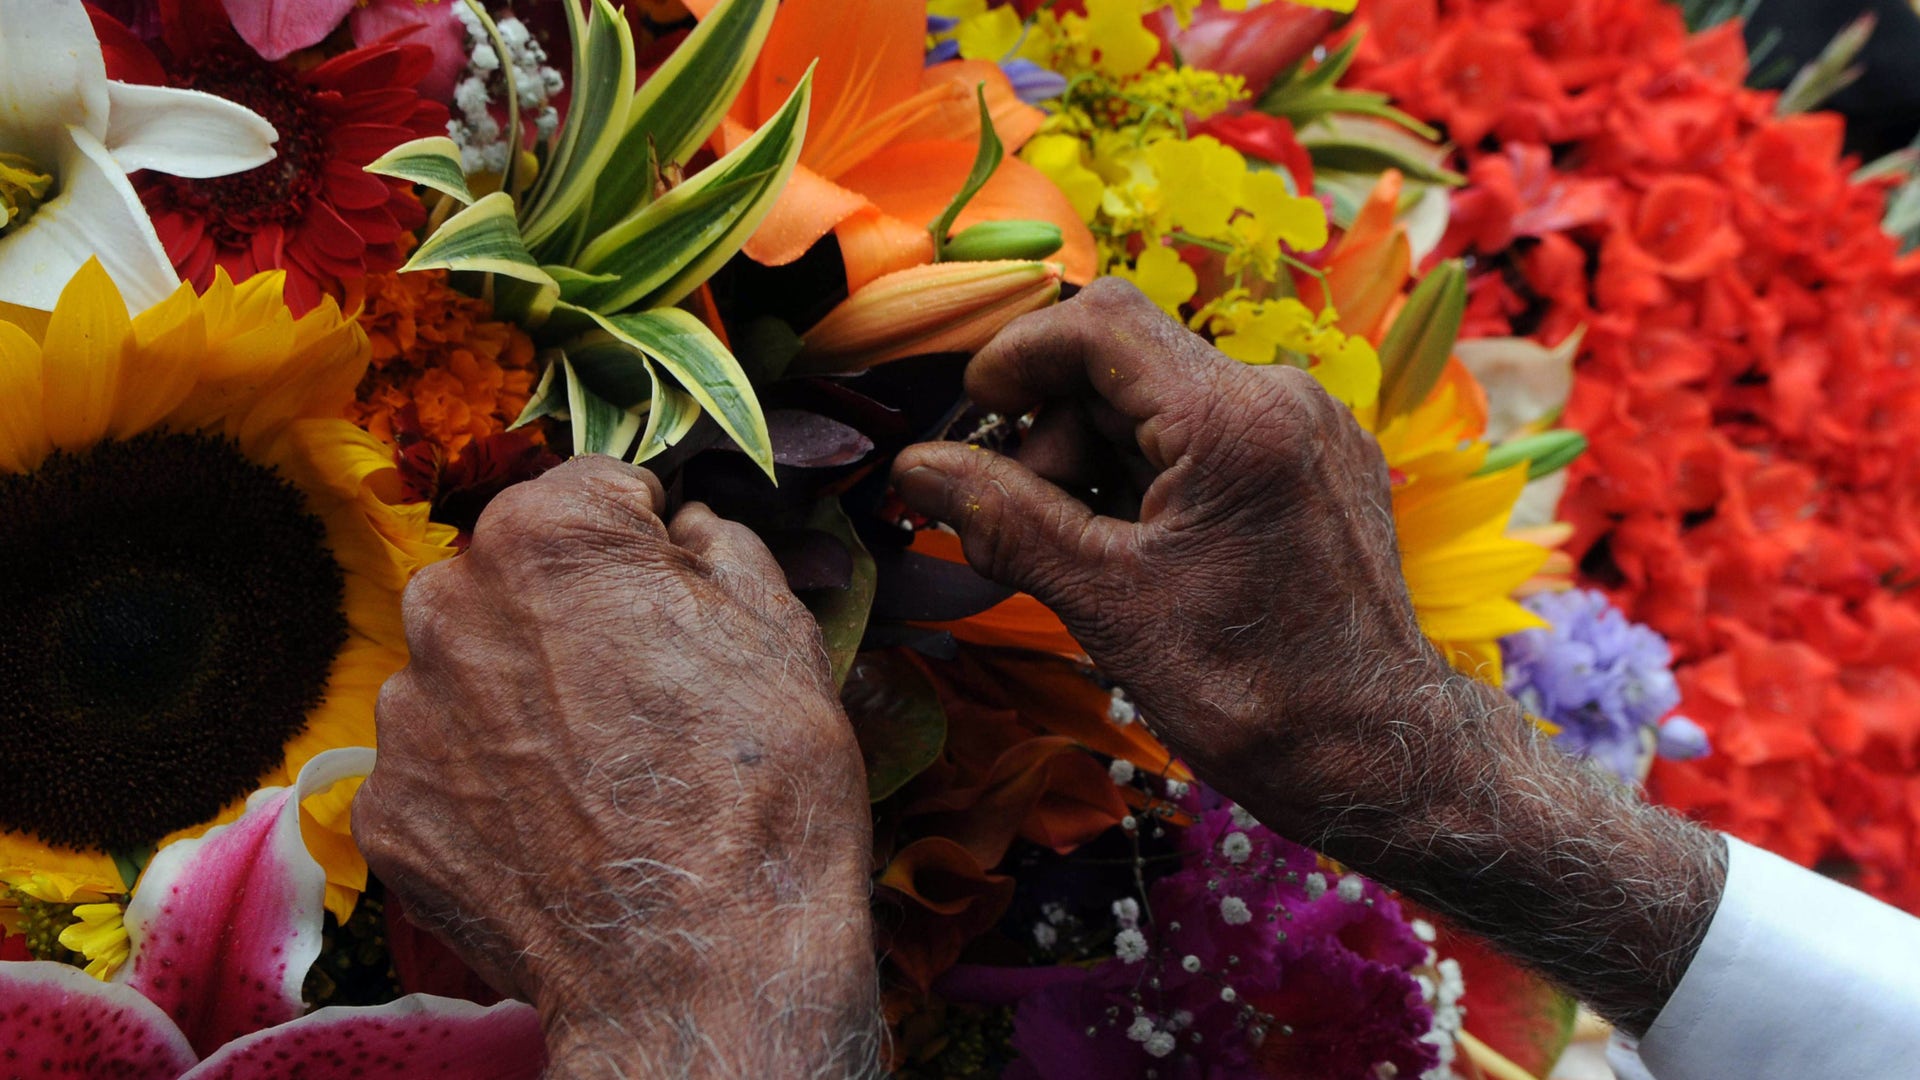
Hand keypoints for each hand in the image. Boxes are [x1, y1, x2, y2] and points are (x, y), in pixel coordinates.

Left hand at [354, 457, 878, 1077]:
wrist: (697, 962)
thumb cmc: (759, 787)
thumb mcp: (782, 634)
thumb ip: (721, 548)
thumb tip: (687, 529)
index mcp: (549, 533)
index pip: (596, 491)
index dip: (649, 543)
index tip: (677, 595)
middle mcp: (451, 599)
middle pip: (515, 575)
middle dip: (569, 613)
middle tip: (642, 691)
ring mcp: (406, 709)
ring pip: (471, 668)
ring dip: (521, 697)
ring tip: (599, 772)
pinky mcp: (388, 804)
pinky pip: (442, 764)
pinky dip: (488, 785)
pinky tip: (555, 827)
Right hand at [893, 278, 1438, 837]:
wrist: (1378, 756)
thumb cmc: (1252, 693)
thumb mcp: (1106, 604)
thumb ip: (1004, 520)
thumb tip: (915, 468)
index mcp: (1235, 421)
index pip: (1100, 322)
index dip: (1018, 357)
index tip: (974, 419)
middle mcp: (1284, 399)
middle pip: (1127, 361)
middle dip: (1054, 427)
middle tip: (1022, 521)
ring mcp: (1311, 428)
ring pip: (1166, 400)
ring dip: (1099, 456)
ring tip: (1082, 551)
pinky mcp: (1320, 464)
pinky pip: (1213, 434)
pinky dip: (1155, 473)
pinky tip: (1140, 551)